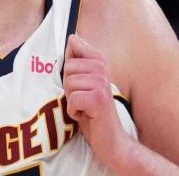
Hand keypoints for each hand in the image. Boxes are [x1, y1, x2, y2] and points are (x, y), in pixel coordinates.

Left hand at [63, 34, 130, 167]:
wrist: (111, 141)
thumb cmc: (92, 111)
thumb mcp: (83, 83)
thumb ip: (77, 61)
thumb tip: (72, 37)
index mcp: (98, 62)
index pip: (74, 44)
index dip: (69, 64)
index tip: (78, 79)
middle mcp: (102, 69)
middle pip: (67, 67)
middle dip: (68, 87)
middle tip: (81, 99)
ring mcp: (102, 83)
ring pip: (68, 83)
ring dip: (71, 100)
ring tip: (84, 107)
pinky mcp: (99, 99)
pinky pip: (73, 98)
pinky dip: (73, 111)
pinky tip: (85, 115)